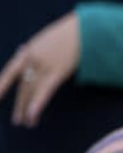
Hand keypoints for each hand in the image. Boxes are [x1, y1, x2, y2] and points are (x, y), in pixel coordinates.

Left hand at [1, 12, 80, 128]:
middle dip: (20, 105)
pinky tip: (33, 114)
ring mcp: (44, 65)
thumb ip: (34, 48)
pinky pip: (44, 91)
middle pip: (23, 86)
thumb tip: (21, 50)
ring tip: (27, 123)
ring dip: (28, 109)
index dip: (2, 84)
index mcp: (28, 51)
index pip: (10, 71)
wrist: (84, 29)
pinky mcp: (57, 71)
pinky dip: (37, 103)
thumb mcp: (46, 39)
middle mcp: (32, 59)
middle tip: (17, 121)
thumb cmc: (69, 34)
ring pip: (32, 91)